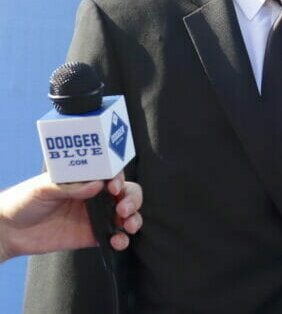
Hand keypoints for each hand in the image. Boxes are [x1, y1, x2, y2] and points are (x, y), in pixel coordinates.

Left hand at [0, 172, 142, 261]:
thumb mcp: (44, 188)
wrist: (8, 231)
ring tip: (128, 225)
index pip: (112, 174)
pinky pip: (115, 236)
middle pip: (126, 193)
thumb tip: (97, 185)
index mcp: (86, 179)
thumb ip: (71, 186)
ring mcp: (95, 216)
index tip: (113, 187)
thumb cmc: (24, 201)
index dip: (119, 179)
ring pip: (126, 214)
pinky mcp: (92, 236)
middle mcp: (95, 196)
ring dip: (134, 218)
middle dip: (132, 199)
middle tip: (123, 208)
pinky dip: (122, 239)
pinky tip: (118, 241)